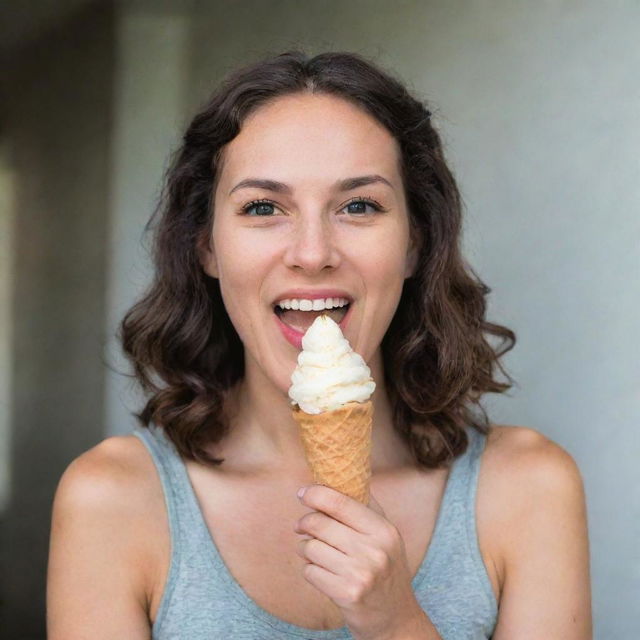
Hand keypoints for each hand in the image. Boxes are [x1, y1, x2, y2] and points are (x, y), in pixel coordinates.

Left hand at [294, 484, 428, 639]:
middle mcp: (375, 550)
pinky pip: (310, 571)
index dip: (316, 494)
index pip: (340, 501)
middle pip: (319, 523)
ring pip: (310, 547)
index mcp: (383, 530)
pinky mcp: (347, 594)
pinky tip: (324, 575)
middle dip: (305, 524)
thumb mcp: (385, 536)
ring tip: (318, 555)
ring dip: (307, 550)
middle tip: (301, 527)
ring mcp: (361, 573)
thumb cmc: (385, 570)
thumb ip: (365, 507)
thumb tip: (336, 477)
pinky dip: (310, 571)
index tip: (303, 493)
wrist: (396, 618)